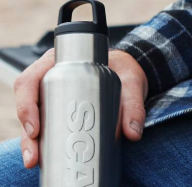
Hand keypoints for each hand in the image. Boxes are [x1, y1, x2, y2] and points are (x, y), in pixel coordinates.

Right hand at [13, 48, 148, 168]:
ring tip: (35, 161)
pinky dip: (39, 142)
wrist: (129, 73)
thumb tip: (133, 133)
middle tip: (33, 156)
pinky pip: (40, 125)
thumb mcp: (131, 82)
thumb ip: (134, 104)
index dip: (26, 105)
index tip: (35, 129)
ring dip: (30, 142)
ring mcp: (50, 94)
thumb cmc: (125, 70)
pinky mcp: (54, 109)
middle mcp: (50, 77)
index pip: (31, 80)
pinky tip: (42, 159)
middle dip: (26, 133)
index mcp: (61, 62)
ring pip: (31, 118)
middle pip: (28, 104)